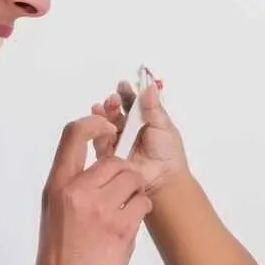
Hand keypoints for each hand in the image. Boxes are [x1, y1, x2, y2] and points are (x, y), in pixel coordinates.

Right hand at [29, 111, 151, 264]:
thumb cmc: (58, 263)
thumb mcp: (53, 216)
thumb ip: (70, 190)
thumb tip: (94, 171)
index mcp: (56, 186)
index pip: (73, 134)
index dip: (94, 123)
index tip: (108, 128)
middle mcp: (77, 192)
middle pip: (115, 160)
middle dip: (124, 174)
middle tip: (119, 197)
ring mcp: (100, 209)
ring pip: (133, 180)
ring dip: (134, 194)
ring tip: (121, 217)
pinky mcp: (121, 227)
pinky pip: (143, 203)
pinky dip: (140, 212)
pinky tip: (127, 230)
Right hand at [86, 75, 188, 193]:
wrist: (163, 179)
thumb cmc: (167, 153)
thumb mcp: (163, 126)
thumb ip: (153, 108)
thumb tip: (150, 87)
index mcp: (144, 122)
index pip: (132, 104)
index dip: (126, 94)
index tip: (122, 85)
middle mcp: (129, 132)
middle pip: (116, 113)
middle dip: (113, 103)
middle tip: (113, 98)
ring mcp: (119, 143)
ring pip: (106, 125)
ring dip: (103, 114)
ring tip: (104, 106)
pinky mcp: (110, 156)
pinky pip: (100, 141)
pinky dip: (97, 130)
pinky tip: (98, 122)